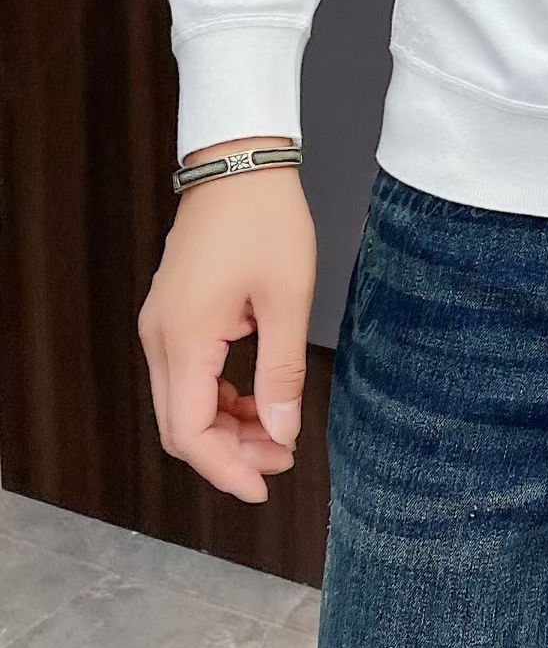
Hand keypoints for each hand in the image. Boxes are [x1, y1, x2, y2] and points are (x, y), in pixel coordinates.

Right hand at [137, 137, 315, 501]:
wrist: (239, 162)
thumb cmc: (265, 220)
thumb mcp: (287, 299)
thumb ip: (282, 372)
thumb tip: (281, 432)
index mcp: (185, 338)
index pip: (191, 432)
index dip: (227, 469)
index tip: (266, 485)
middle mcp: (160, 337)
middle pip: (179, 426)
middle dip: (229, 453)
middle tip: (281, 458)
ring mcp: (162, 325)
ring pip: (182, 403)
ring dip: (225, 426)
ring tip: (277, 431)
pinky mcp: (173, 314)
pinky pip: (186, 375)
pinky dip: (218, 396)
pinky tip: (257, 397)